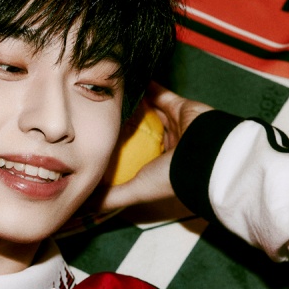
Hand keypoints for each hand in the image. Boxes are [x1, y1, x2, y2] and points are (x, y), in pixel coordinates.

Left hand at [97, 83, 211, 211]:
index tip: (92, 142)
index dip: (114, 151)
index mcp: (156, 167)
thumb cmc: (170, 177)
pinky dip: (147, 87)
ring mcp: (173, 125)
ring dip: (131, 104)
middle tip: (96, 114)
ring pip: (148, 111)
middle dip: (120, 124)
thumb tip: (84, 207)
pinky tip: (127, 81)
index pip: (131, 157)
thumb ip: (111, 198)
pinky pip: (161, 93)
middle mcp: (165, 146)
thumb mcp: (136, 191)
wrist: (204, 156)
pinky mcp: (180, 106)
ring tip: (108, 96)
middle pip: (138, 131)